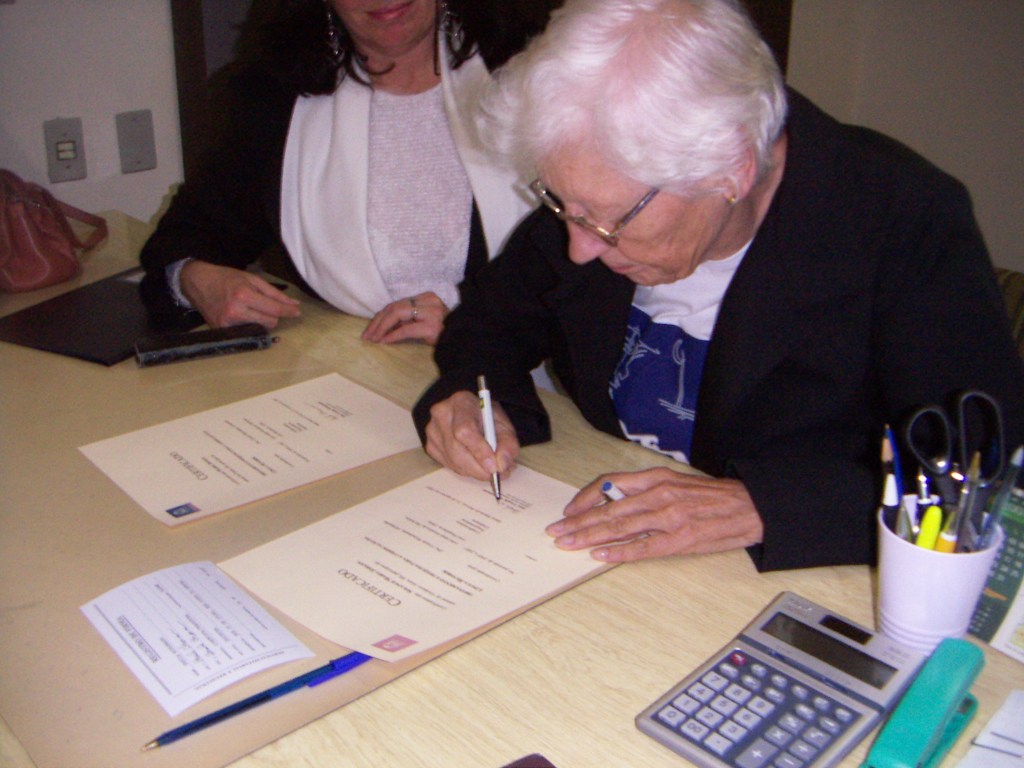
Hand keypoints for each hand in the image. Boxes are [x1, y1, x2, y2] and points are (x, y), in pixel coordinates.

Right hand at [180, 261, 300, 328]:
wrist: (198, 283)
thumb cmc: (226, 278)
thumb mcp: (252, 279)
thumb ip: (274, 293)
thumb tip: (294, 305)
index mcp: (244, 295)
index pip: (273, 309)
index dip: (288, 312)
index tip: (297, 313)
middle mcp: (235, 311)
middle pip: (269, 322)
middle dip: (272, 315)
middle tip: (264, 305)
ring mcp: (227, 323)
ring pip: (258, 329)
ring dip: (259, 320)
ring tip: (248, 308)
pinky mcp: (221, 330)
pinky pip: (245, 331)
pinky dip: (247, 324)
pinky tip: (240, 315)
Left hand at [362, 292, 447, 344]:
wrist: (462, 342)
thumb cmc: (443, 334)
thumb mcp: (423, 321)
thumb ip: (408, 319)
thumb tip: (383, 326)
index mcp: (427, 297)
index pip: (397, 304)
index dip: (381, 316)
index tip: (370, 329)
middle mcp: (429, 301)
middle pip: (395, 307)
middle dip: (378, 322)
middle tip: (367, 336)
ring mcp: (432, 313)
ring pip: (397, 314)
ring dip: (382, 327)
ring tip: (373, 339)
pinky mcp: (432, 326)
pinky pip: (406, 329)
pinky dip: (393, 335)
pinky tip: (384, 341)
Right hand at [424, 390, 518, 480]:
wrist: (471, 414)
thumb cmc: (487, 419)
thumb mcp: (504, 426)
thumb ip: (508, 444)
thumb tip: (502, 465)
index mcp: (461, 402)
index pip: (465, 430)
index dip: (479, 451)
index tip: (493, 467)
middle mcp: (442, 414)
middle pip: (456, 449)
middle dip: (478, 467)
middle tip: (496, 475)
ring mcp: (433, 430)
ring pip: (453, 461)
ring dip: (474, 471)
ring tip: (490, 470)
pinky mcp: (430, 445)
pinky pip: (449, 465)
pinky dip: (465, 470)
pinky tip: (475, 463)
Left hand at [545, 467, 763, 561]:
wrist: (750, 507)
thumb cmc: (712, 497)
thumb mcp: (676, 482)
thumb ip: (646, 490)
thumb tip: (613, 502)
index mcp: (656, 478)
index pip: (610, 483)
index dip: (585, 497)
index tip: (569, 510)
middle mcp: (659, 494)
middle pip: (608, 508)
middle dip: (578, 521)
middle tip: (556, 531)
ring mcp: (669, 518)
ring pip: (620, 527)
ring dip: (589, 537)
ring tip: (568, 544)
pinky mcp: (679, 540)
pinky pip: (642, 548)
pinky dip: (618, 552)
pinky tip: (600, 556)